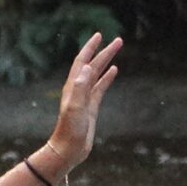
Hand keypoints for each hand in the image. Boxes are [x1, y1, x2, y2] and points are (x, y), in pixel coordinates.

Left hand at [38, 32, 122, 179]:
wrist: (68, 150)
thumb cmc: (70, 131)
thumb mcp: (75, 108)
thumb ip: (80, 88)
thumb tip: (86, 67)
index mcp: (73, 87)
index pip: (82, 61)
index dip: (90, 48)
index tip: (100, 35)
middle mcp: (77, 89)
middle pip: (92, 65)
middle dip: (104, 52)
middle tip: (118, 40)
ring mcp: (84, 98)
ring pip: (97, 74)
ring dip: (106, 61)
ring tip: (117, 49)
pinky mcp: (91, 107)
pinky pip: (100, 87)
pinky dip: (107, 77)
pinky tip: (114, 71)